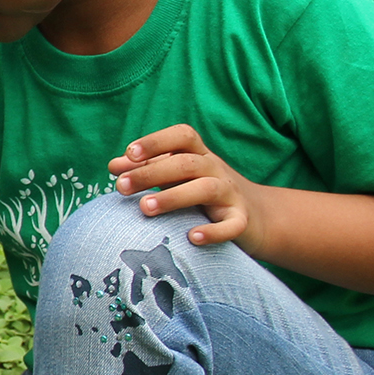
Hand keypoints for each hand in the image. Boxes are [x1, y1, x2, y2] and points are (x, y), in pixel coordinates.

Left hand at [110, 124, 263, 248]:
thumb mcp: (178, 177)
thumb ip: (148, 168)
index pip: (182, 136)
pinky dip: (213, 232)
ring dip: (174, 197)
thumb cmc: (205, 192)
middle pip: (186, 164)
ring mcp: (231, 195)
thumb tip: (114, 166)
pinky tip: (192, 238)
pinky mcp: (241, 221)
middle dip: (151, 173)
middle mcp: (216, 169)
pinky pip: (231, 225)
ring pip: (206, 189)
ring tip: (144, 208)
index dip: (156, 142)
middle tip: (121, 186)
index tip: (129, 154)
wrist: (259, 216)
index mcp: (199, 155)